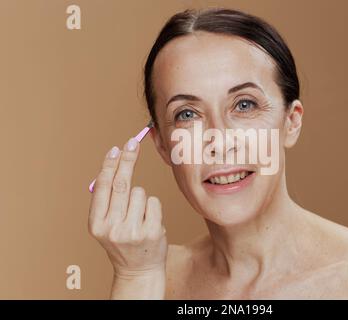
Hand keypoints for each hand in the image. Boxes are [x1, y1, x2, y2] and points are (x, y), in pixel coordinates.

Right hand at [88, 137, 167, 277]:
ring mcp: (132, 231)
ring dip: (141, 198)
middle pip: (121, 183)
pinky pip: (154, 202)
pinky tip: (149, 221)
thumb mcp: (106, 226)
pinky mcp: (151, 232)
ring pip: (140, 192)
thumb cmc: (123, 242)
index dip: (109, 165)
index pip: (102, 187)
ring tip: (139, 216)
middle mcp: (111, 228)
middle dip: (127, 159)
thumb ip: (107, 201)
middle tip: (132, 143)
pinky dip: (153, 207)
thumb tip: (113, 166)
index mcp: (96, 224)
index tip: (115, 149)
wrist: (138, 270)